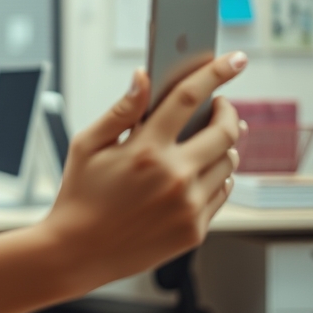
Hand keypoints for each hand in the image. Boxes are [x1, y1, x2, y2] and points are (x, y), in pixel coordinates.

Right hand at [40, 52, 245, 292]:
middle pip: (224, 131)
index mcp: (145, 150)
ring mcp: (189, 206)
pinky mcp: (195, 229)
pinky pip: (223, 192)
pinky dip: (218, 176)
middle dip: (228, 111)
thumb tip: (143, 77)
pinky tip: (200, 171)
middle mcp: (174, 176)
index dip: (216, 73)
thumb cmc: (79, 195)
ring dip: (225, 145)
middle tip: (221, 105)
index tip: (235, 60)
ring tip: (208, 140)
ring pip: (229, 163)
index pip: (190, 97)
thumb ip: (120, 110)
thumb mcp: (88, 145)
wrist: (77, 252)